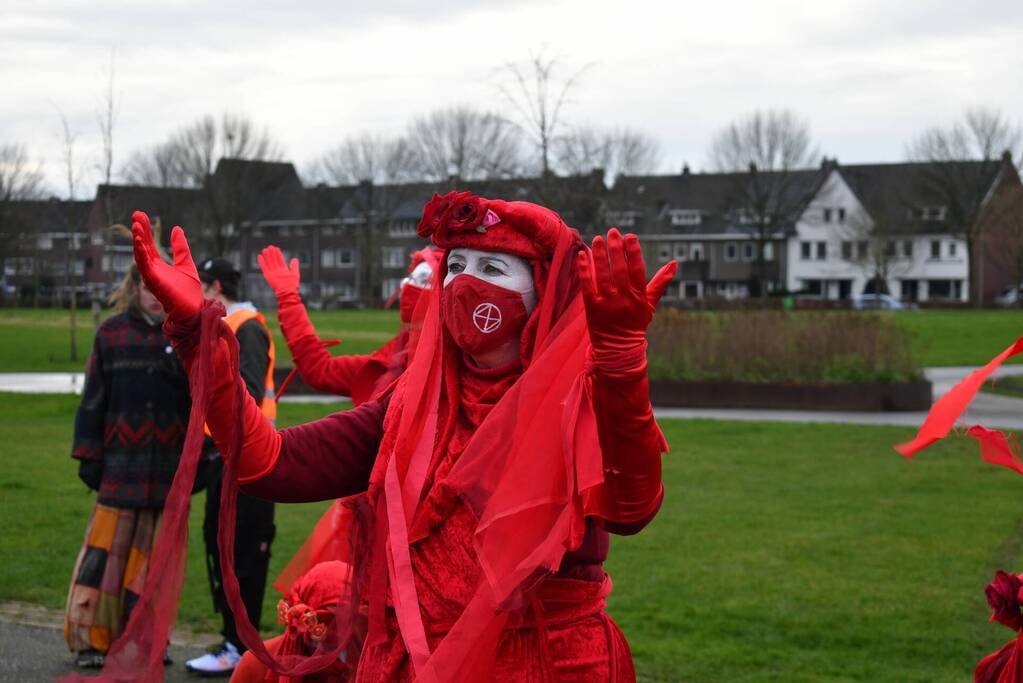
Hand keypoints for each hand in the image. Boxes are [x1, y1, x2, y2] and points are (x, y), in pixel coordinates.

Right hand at [131, 211, 202, 320]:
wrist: (194, 310)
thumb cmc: (189, 292)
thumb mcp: (186, 263)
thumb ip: (180, 248)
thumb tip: (176, 229)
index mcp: (158, 265)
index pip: (148, 244)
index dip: (145, 230)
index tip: (140, 215)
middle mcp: (152, 269)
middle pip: (142, 247)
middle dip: (139, 231)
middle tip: (136, 214)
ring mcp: (151, 276)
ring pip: (141, 256)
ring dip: (138, 241)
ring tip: (136, 226)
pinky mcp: (154, 282)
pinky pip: (144, 267)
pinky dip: (141, 255)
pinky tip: (139, 243)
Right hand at [257, 246, 299, 297]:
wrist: (287, 292)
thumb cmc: (292, 285)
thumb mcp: (295, 273)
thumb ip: (294, 266)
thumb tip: (295, 258)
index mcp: (283, 270)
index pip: (280, 260)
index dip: (278, 254)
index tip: (276, 248)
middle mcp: (277, 271)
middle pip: (274, 260)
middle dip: (272, 254)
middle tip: (270, 246)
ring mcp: (272, 273)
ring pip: (269, 263)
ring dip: (267, 256)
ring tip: (265, 249)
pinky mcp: (268, 276)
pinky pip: (264, 268)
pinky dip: (261, 262)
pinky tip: (259, 256)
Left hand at [577, 229, 676, 350]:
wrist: (618, 349)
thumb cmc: (635, 323)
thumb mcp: (650, 303)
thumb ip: (660, 281)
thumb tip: (675, 263)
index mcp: (639, 296)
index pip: (637, 269)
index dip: (633, 251)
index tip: (630, 236)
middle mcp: (624, 299)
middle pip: (619, 269)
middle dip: (616, 249)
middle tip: (613, 232)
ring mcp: (607, 303)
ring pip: (603, 275)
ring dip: (600, 255)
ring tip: (598, 238)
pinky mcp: (592, 307)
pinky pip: (587, 285)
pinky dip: (584, 269)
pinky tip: (582, 254)